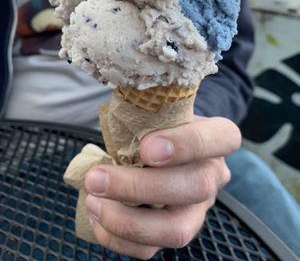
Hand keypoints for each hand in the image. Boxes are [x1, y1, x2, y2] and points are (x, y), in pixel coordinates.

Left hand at [84, 116, 240, 259]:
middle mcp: (214, 176)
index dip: (187, 144)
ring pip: (176, 230)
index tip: (146, 147)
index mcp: (217, 139)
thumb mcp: (158, 113)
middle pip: (195, 188)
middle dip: (140, 187)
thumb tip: (115, 131)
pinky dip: (116, 237)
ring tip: (92, 200)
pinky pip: (150, 250)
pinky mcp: (175, 232)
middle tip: (97, 178)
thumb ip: (147, 118)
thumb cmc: (156, 126)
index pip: (223, 138)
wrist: (158, 149)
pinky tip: (96, 215)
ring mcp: (198, 210)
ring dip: (126, 220)